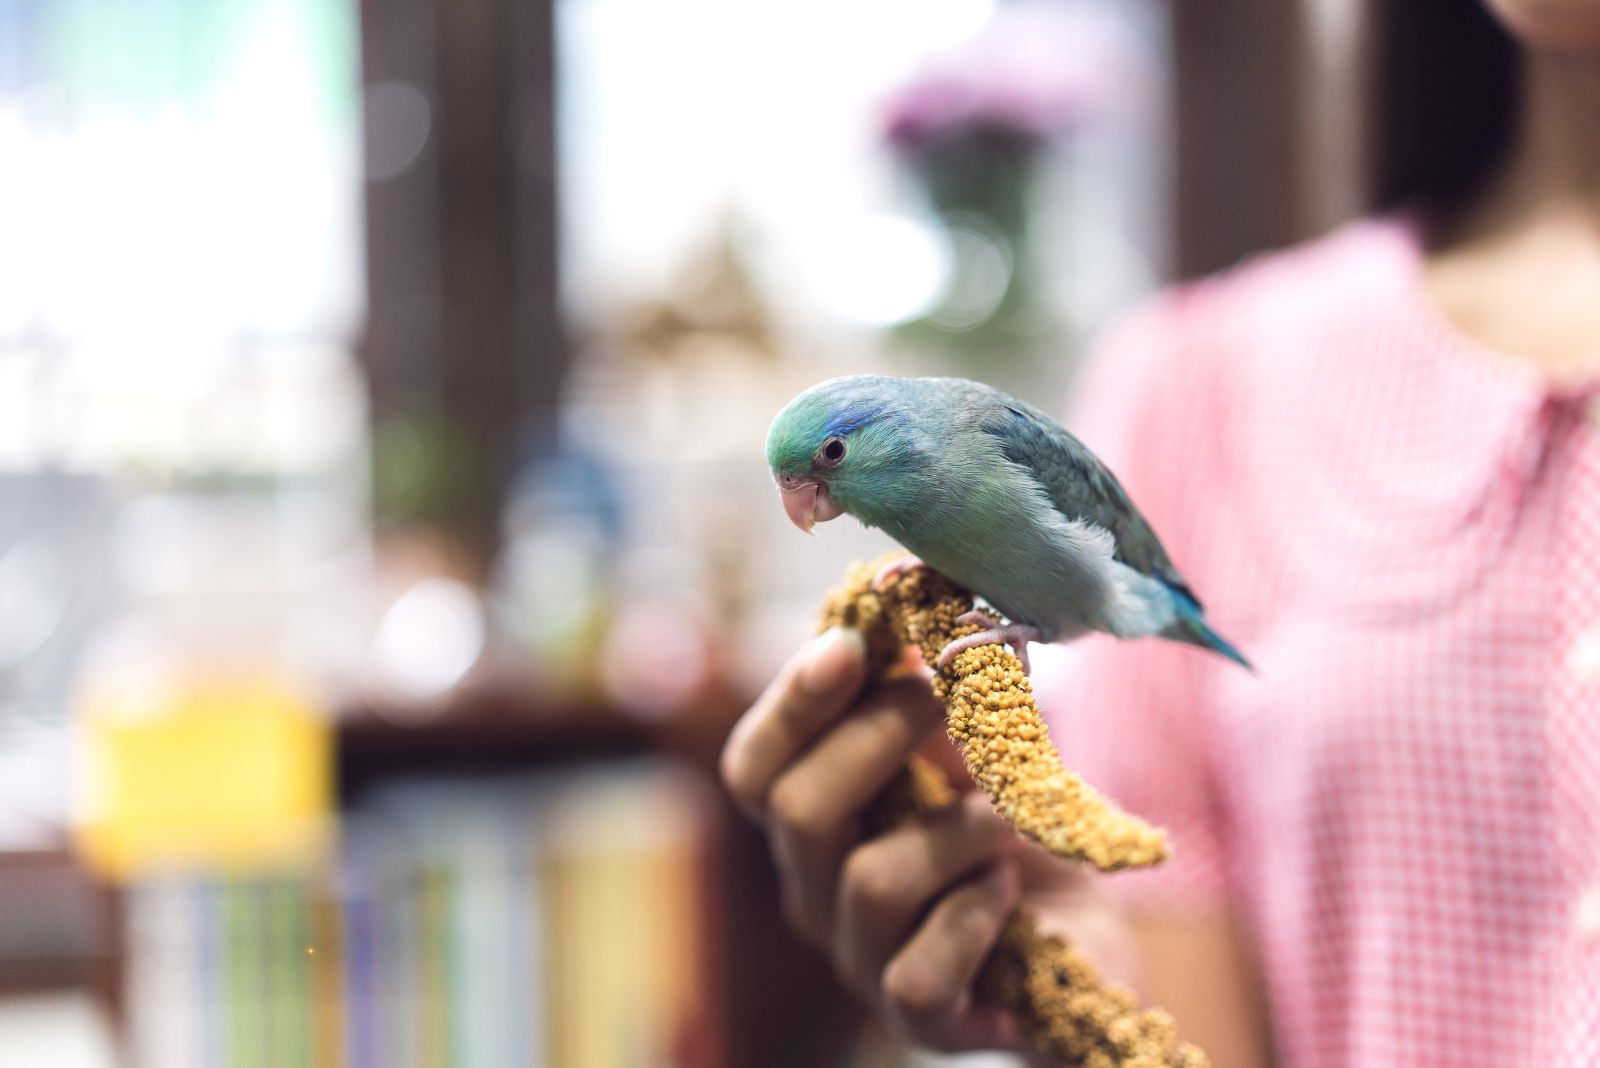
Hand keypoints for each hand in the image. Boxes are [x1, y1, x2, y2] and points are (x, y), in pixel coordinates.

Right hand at [721, 628, 1135, 1053]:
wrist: (1089, 934)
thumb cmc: (1013, 831)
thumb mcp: (974, 751)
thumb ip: (941, 690)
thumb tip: (929, 594)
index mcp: (813, 824)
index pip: (754, 768)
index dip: (792, 704)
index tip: (853, 642)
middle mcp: (816, 893)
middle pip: (797, 812)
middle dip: (875, 736)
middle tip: (944, 698)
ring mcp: (862, 962)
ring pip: (870, 883)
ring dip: (955, 829)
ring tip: (1010, 813)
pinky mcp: (922, 1020)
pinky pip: (915, 976)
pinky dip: (968, 918)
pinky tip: (1006, 888)